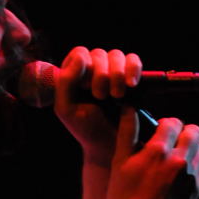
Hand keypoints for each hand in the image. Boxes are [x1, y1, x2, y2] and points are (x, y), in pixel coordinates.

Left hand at [53, 46, 141, 162]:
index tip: (86, 87)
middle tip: (101, 97)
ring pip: (117, 56)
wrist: (109, 145)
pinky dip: (133, 69)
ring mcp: (113, 71)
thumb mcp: (66, 108)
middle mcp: (94, 69)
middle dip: (101, 75)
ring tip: (117, 95)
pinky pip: (134, 61)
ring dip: (117, 74)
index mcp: (75, 74)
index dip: (85, 67)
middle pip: (99, 54)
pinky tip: (131, 84)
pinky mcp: (131, 77)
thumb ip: (65, 81)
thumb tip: (81, 56)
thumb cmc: (85, 128)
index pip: (80, 53)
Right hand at [107, 107, 198, 198]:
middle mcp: (179, 161)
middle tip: (171, 142)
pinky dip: (197, 164)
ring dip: (191, 147)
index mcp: (158, 151)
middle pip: (194, 131)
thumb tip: (129, 109)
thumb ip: (127, 133)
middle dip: (183, 132)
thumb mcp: (119, 164)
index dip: (165, 125)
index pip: (173, 122)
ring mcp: (191, 176)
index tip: (159, 132)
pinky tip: (183, 171)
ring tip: (176, 157)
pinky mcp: (197, 190)